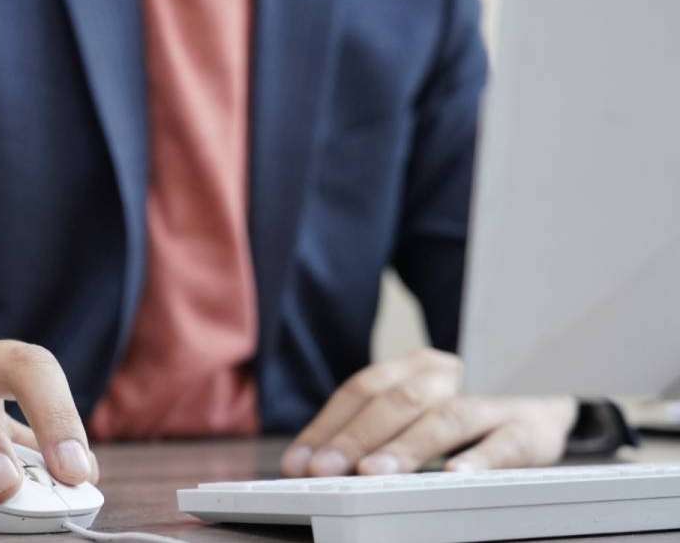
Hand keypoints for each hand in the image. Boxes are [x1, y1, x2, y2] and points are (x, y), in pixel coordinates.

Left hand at [280, 348, 576, 476]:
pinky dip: (479, 458)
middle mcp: (449, 378)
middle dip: (355, 437)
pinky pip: (504, 443)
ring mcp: (490, 403)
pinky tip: (455, 475)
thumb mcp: (414, 422)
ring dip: (406, 447)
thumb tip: (310, 465)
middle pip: (396, 401)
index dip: (326, 425)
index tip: (299, 461)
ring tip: (374, 473)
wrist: (545, 419)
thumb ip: (368, 438)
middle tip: (325, 470)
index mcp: (414, 368)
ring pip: (445, 418)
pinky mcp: (529, 431)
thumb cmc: (462, 427)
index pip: (361, 391)